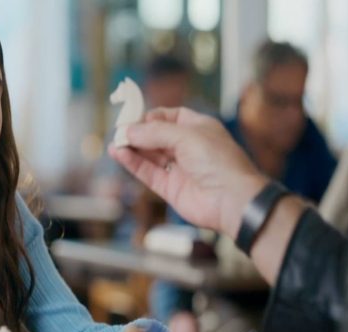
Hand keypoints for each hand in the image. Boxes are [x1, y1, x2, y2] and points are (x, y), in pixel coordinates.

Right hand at [110, 107, 268, 237]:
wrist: (232, 200)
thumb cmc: (219, 162)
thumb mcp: (186, 136)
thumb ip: (155, 132)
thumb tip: (129, 131)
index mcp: (199, 129)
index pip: (170, 117)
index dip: (151, 116)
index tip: (133, 116)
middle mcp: (188, 147)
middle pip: (156, 136)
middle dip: (137, 132)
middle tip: (119, 130)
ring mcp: (179, 168)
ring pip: (149, 155)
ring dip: (132, 148)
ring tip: (115, 142)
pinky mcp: (170, 188)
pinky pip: (147, 172)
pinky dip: (133, 163)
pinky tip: (120, 154)